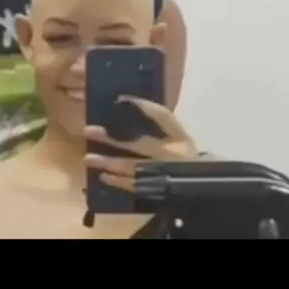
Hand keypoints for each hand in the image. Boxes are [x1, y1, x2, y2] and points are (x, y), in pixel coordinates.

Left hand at [84, 96, 204, 193]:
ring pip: (133, 167)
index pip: (161, 116)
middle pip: (139, 143)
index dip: (142, 106)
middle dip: (113, 138)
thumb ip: (157, 117)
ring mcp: (164, 174)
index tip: (120, 99)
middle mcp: (171, 154)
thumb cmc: (182, 152)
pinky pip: (135, 186)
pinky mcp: (158, 190)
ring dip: (110, 163)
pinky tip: (103, 176)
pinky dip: (118, 182)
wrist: (200, 184)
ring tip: (88, 158)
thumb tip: (126, 101)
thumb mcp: (177, 134)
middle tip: (89, 131)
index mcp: (179, 137)